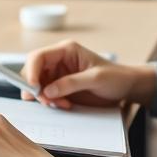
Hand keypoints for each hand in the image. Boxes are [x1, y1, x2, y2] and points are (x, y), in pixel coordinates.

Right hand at [21, 40, 156, 109]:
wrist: (126, 87)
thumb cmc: (115, 77)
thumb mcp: (96, 78)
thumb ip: (71, 83)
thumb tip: (47, 91)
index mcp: (66, 50)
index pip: (38, 57)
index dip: (30, 72)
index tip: (33, 88)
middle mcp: (58, 61)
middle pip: (33, 72)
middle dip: (36, 88)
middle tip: (46, 102)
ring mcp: (58, 75)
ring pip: (38, 86)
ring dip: (44, 98)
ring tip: (62, 105)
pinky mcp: (61, 88)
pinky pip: (46, 95)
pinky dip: (50, 103)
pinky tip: (64, 105)